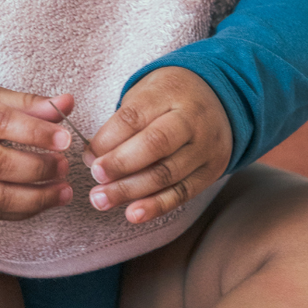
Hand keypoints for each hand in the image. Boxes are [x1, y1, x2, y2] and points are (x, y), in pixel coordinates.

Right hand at [0, 82, 74, 219]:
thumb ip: (29, 102)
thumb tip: (67, 103)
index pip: (1, 123)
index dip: (36, 133)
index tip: (64, 139)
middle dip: (38, 169)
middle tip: (64, 165)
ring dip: (36, 198)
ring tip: (64, 191)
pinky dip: (23, 211)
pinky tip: (46, 201)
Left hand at [84, 67, 232, 223]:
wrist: (219, 103)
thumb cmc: (170, 100)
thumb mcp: (146, 95)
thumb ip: (121, 123)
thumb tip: (92, 158)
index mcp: (171, 92)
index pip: (134, 117)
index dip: (107, 139)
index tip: (88, 156)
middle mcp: (194, 119)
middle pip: (156, 144)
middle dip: (121, 164)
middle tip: (96, 177)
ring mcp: (206, 146)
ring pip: (167, 173)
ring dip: (131, 190)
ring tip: (102, 200)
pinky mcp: (212, 170)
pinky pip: (183, 192)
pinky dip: (157, 206)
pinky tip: (133, 214)